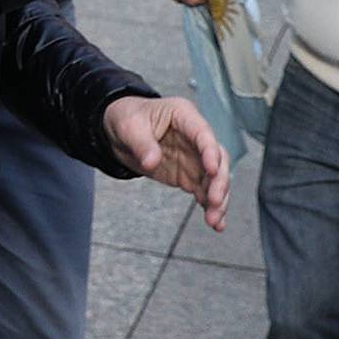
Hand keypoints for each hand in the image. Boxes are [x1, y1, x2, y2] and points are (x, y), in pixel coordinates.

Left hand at [102, 94, 229, 228]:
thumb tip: (151, 161)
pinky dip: (210, 207)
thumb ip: (142, 144)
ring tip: (215, 220)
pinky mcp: (189, 175)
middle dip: (219, 182)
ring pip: (215, 179)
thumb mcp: (129, 127)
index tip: (212, 169)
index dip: (211, 151)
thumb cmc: (128, 118)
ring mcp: (194, 157)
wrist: (119, 132)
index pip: (203, 134)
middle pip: (218, 159)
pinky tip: (216, 222)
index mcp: (184, 116)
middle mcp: (195, 137)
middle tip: (215, 202)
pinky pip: (204, 191)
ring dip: (218, 199)